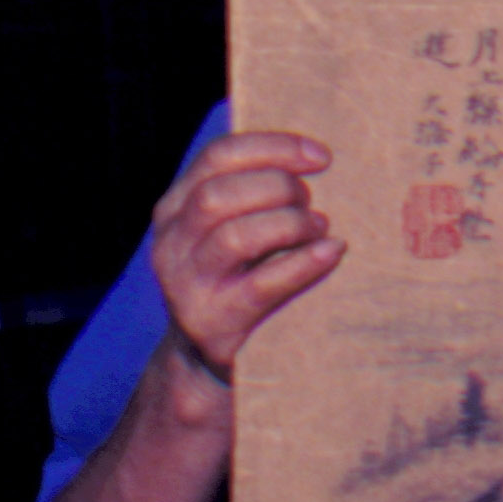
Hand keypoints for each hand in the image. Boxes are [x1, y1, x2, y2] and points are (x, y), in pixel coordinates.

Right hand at [150, 129, 344, 389]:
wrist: (206, 354)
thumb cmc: (237, 274)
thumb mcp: (232, 227)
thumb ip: (255, 192)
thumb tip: (316, 156)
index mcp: (175, 206)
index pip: (217, 156)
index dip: (273, 147)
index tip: (321, 157)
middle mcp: (171, 240)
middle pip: (219, 194)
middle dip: (278, 187)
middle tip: (312, 202)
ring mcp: (186, 282)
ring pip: (235, 237)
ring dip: (289, 224)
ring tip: (320, 228)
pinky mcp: (213, 319)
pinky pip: (260, 285)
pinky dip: (302, 264)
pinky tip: (331, 252)